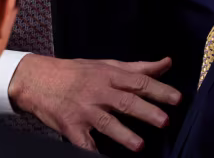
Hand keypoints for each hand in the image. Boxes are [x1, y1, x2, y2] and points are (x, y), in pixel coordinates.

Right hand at [9, 55, 179, 152]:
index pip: (138, 82)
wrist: (36, 80)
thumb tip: (166, 64)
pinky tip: (102, 157)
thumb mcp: (106, 65)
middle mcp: (97, 92)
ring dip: (124, 135)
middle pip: (125, 102)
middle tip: (164, 121)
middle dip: (146, 112)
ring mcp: (84, 110)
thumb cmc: (75, 72)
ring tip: (139, 146)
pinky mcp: (71, 127)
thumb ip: (137, 68)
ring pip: (106, 123)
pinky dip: (92, 150)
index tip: (177, 99)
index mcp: (108, 75)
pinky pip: (84, 142)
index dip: (158, 90)